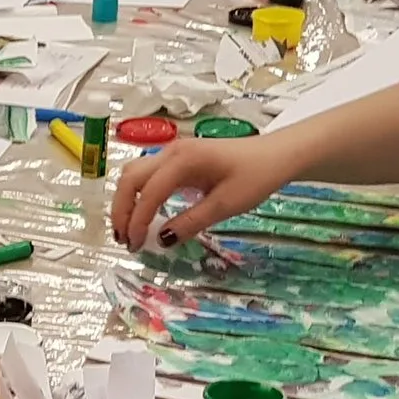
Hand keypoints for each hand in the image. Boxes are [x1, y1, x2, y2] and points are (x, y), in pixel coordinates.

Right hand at [111, 133, 308, 249]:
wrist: (277, 154)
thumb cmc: (256, 176)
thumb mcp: (226, 205)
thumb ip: (191, 222)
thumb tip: (162, 240)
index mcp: (184, 160)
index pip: (148, 193)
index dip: (137, 222)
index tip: (136, 247)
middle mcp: (172, 152)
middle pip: (130, 178)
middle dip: (122, 211)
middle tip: (126, 241)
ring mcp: (173, 152)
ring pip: (134, 174)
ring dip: (127, 201)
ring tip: (130, 230)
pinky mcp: (178, 158)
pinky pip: (147, 174)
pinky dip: (138, 194)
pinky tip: (145, 214)